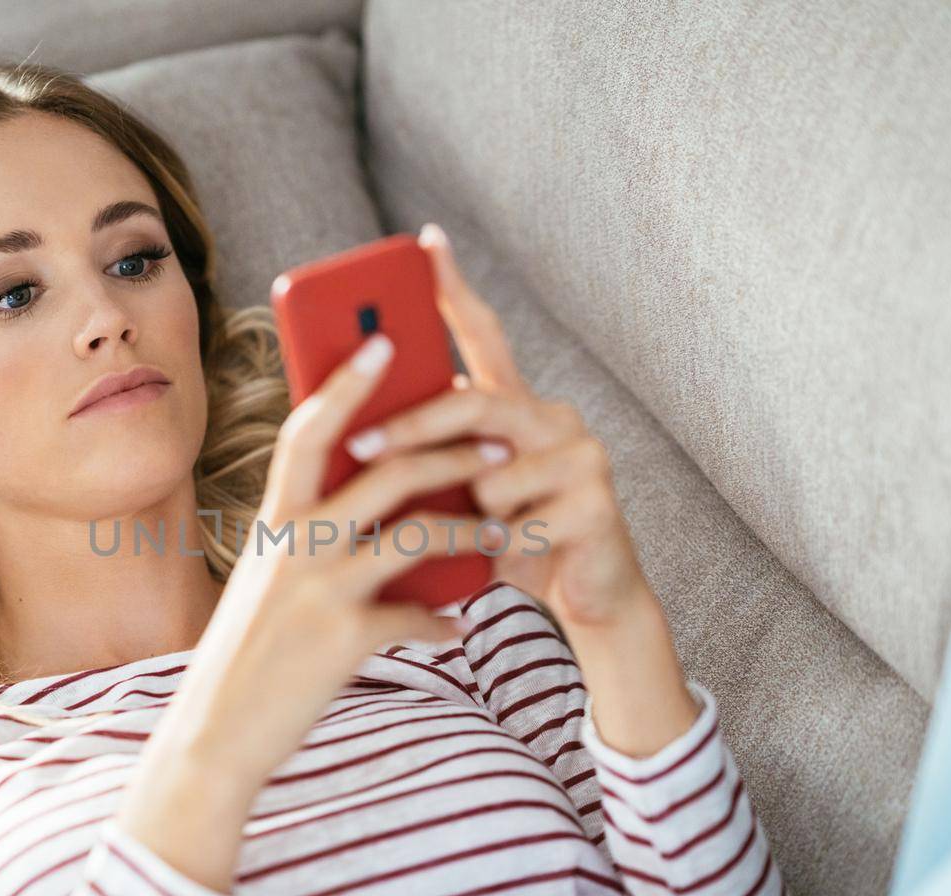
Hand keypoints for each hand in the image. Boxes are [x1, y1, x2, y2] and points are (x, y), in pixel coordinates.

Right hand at [151, 327, 515, 788]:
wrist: (212, 735)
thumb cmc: (244, 653)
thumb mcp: (266, 579)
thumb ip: (307, 538)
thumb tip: (367, 504)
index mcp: (274, 520)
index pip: (310, 430)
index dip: (348, 382)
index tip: (386, 340)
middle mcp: (295, 544)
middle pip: (387, 470)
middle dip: (452, 448)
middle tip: (500, 437)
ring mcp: (320, 590)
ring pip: (417, 534)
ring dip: (472, 527)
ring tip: (504, 527)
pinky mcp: (345, 640)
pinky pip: (419, 619)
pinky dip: (444, 624)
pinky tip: (456, 632)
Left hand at [343, 222, 653, 630]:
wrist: (587, 600)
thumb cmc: (509, 541)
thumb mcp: (462, 495)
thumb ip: (430, 456)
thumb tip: (351, 428)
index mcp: (518, 408)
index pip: (485, 335)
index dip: (455, 287)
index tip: (426, 240)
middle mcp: (555, 417)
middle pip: (475, 402)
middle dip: (410, 426)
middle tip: (357, 444)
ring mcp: (584, 455)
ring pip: (491, 474)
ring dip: (470, 518)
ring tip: (481, 539)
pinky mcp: (598, 503)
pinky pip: (517, 522)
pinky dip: (499, 551)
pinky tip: (515, 562)